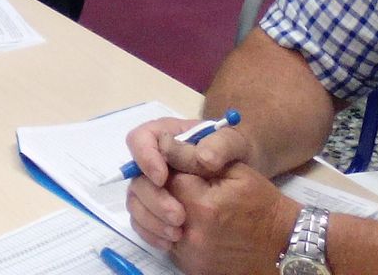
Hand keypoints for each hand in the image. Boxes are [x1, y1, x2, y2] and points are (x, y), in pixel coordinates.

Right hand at [124, 116, 259, 251]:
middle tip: (178, 215)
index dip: (145, 158)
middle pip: (136, 175)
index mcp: (164, 135)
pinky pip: (141, 219)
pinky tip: (170, 242)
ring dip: (152, 218)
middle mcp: (153, 159)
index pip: (140, 140)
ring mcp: (152, 184)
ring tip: (177, 233)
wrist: (242, 176)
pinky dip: (151, 232)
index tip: (162, 178)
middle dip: (153, 197)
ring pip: (136, 199)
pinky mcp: (155, 206)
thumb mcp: (232, 143)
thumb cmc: (232, 153)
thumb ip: (220, 145)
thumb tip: (203, 157)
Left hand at [138, 166, 297, 274]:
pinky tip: (181, 224)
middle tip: (163, 185)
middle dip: (150, 191)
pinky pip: (166, 248)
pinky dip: (166, 234)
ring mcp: (191, 255)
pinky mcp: (193, 269)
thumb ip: (193, 156)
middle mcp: (191, 232)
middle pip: (147, 204)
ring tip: (171, 203)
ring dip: (154, 212)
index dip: (157, 168)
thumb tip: (163, 144)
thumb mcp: (235, 171)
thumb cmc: (262, 203)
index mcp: (200, 203)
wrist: (284, 246)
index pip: (156, 178)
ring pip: (152, 227)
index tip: (165, 167)